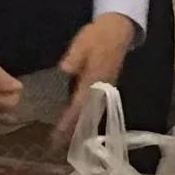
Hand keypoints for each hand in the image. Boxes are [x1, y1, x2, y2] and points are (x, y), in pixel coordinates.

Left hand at [52, 13, 134, 142]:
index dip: (68, 119)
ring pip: (92, 112)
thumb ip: (74, 57)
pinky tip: (77, 121)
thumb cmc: (98, 35)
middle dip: (73, 129)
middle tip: (56, 144)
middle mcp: (101, 87)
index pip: (79, 104)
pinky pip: (95, 106)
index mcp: (94, 78)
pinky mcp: (106, 86)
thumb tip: (65, 69)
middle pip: (87, 113)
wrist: (118, 30)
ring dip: (79, 125)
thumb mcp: (83, 42)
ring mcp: (105, 88)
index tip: (57, 133)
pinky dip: (85, 116)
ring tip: (64, 138)